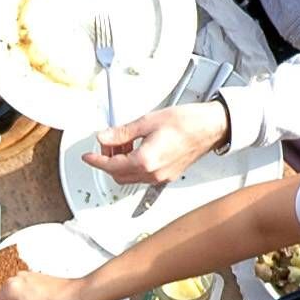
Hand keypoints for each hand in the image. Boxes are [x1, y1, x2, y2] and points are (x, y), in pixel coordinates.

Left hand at [81, 101, 229, 185]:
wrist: (211, 127)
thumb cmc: (187, 122)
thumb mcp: (148, 121)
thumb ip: (122, 132)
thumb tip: (104, 137)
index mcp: (146, 160)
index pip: (111, 166)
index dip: (96, 160)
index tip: (88, 156)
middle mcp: (153, 174)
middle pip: (119, 176)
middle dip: (108, 162)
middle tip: (107, 144)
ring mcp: (162, 177)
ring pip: (131, 177)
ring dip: (122, 164)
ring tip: (124, 143)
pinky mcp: (168, 176)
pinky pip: (144, 176)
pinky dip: (134, 166)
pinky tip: (136, 149)